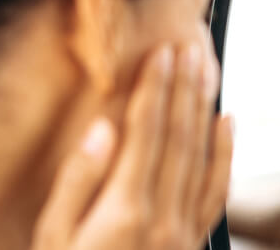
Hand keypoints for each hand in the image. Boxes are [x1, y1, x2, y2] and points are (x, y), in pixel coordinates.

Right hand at [32, 43, 232, 249]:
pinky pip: (216, 191)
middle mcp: (162, 218)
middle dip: (182, 88)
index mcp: (124, 209)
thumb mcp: (53, 236)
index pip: (145, 132)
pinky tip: (226, 124)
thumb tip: (100, 130)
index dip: (155, 88)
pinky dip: (224, 154)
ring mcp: (184, 232)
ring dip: (203, 109)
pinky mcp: (194, 243)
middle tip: (187, 49)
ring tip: (205, 72)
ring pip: (201, 157)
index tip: (162, 54)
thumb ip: (77, 183)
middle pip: (178, 137)